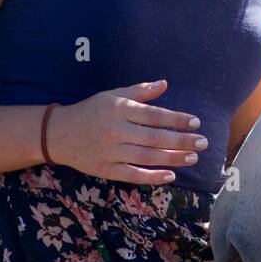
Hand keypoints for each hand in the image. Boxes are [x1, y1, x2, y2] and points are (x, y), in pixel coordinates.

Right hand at [45, 80, 206, 183]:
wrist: (57, 133)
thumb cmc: (90, 111)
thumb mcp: (112, 95)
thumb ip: (139, 92)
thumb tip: (164, 84)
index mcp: (118, 109)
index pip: (154, 115)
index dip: (176, 119)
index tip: (196, 123)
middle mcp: (115, 130)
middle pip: (154, 137)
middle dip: (181, 141)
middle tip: (203, 143)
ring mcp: (110, 151)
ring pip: (146, 156)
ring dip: (172, 158)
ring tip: (193, 158)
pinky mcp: (105, 169)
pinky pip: (132, 174)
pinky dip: (151, 176)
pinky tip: (170, 176)